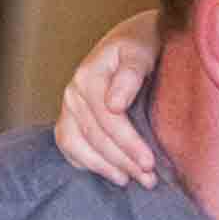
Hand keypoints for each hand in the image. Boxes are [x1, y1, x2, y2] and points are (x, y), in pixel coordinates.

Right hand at [54, 10, 160, 186]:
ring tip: (131, 181)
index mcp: (89, 76)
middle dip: (124, 161)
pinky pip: (69, 146)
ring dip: (105, 168)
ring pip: (79, 146)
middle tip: (150, 180)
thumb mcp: (141, 50)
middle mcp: (73, 92)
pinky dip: (87, 163)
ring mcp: (68, 106)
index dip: (129, 144)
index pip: (108, 119)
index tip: (150, 163)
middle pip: (96, 137)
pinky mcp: (70, 118)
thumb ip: (131, 74)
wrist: (132, 38)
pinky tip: (112, 173)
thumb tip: (114, 105)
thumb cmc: (142, 43)